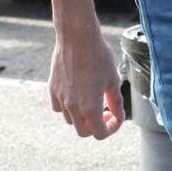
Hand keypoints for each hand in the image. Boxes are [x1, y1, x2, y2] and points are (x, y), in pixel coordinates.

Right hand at [48, 23, 124, 139]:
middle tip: (105, 112)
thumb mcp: (113, 80)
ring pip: (70, 120)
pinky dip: (68, 107)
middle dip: (96, 126)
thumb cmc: (99, 56)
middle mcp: (72, 106)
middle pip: (83, 131)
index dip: (111, 129)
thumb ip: (116, 103)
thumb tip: (118, 116)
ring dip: (83, 117)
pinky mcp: (52, 88)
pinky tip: (77, 95)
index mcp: (90, 107)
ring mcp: (60, 98)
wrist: (77, 37)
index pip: (99, 134)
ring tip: (92, 101)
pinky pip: (58, 107)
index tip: (116, 117)